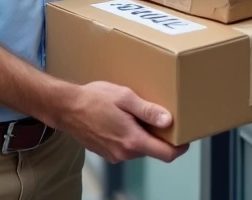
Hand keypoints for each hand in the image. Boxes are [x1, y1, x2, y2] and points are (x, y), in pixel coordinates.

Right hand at [54, 82, 188, 163]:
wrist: (66, 107)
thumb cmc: (93, 99)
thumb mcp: (124, 97)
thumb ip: (147, 110)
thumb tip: (168, 121)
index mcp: (132, 140)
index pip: (166, 154)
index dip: (180, 147)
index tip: (185, 137)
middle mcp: (124, 153)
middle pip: (153, 150)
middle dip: (159, 136)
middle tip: (159, 116)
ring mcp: (114, 155)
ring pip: (139, 148)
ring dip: (142, 135)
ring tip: (137, 114)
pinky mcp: (106, 153)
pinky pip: (125, 147)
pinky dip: (130, 136)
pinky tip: (122, 120)